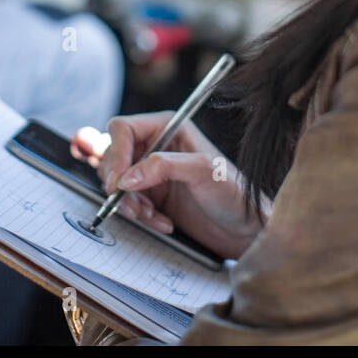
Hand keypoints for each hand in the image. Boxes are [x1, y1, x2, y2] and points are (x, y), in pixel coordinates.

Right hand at [71, 114, 267, 260]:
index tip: (119, 183)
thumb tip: (127, 177)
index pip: (123, 129)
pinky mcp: (152, 196)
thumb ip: (164, 166)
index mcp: (169, 127)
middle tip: (134, 206)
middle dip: (119, 185)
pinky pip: (127, 203)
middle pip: (113, 157)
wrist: (244, 230)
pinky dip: (138, 216)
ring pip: (116, 182)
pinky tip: (161, 222)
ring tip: (150, 215)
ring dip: (128, 203)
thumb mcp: (202, 172)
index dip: (116, 154)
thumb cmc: (234, 195)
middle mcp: (157, 146)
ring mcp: (152, 172)